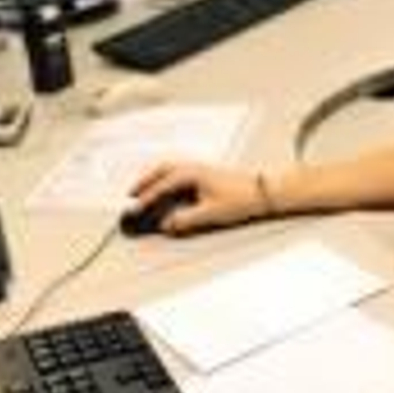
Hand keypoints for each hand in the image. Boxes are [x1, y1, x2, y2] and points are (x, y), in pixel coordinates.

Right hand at [128, 161, 267, 235]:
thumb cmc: (240, 199)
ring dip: (154, 176)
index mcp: (192, 174)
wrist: (263, 190)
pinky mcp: (205, 172)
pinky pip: (178, 170)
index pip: (162, 185)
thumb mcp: (212, 213)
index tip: (134, 209)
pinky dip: (165, 176)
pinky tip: (165, 186)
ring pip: (169, 167)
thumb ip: (186, 220)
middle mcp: (193, 167)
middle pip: (161, 169)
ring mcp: (200, 167)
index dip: (146, 198)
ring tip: (142, 189)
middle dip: (144, 181)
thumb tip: (166, 225)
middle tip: (130, 195)